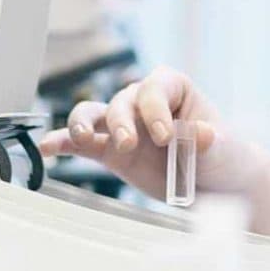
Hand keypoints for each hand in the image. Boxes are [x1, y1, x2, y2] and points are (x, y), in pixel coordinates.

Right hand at [39, 65, 269, 200]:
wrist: (216, 182)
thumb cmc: (221, 153)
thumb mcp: (221, 146)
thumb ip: (207, 140)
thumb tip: (204, 134)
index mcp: (173, 88)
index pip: (154, 89)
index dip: (155, 110)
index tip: (165, 137)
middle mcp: (143, 102)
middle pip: (121, 102)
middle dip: (122, 122)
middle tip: (130, 144)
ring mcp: (124, 126)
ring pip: (94, 114)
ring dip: (84, 124)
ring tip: (82, 138)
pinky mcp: (111, 152)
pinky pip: (82, 144)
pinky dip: (63, 143)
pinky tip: (48, 147)